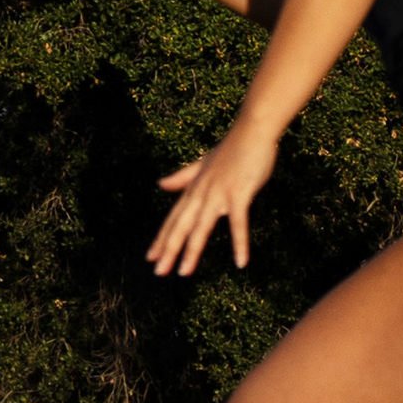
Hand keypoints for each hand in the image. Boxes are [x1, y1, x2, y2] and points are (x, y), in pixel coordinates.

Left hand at [148, 124, 279, 275]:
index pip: (173, 218)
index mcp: (194, 188)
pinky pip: (238, 222)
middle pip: (181, 225)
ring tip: (184, 272)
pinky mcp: (238, 193)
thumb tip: (160, 184)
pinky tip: (241, 262)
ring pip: (201, 227)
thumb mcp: (203, 164)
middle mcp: (201, 192)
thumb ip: (182, 177)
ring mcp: (218, 193)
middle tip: (158, 272)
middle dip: (169, 249)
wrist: (252, 130)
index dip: (162, 238)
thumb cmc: (231, 148)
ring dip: (192, 251)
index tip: (151, 257)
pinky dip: (239, 242)